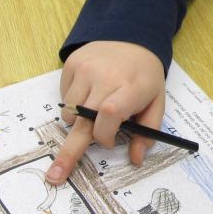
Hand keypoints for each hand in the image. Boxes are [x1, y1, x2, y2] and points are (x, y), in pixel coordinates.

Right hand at [46, 41, 165, 184]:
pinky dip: (74, 105)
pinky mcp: (71, 64)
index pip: (109, 113)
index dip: (105, 135)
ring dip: (79, 122)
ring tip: (95, 109)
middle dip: (69, 152)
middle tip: (56, 176)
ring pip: (70, 113)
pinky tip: (90, 92)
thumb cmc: (144, 76)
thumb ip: (148, 132)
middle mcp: (105, 76)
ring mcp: (86, 68)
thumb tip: (135, 159)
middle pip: (83, 120)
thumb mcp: (156, 101)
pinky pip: (64, 98)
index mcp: (132, 86)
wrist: (131, 38)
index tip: (108, 142)